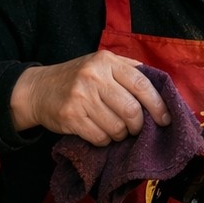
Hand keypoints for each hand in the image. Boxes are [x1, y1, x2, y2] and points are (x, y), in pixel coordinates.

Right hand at [10, 50, 169, 145]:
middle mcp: (93, 77)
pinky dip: (105, 140)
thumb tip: (162, 87)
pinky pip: (100, 138)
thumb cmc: (78, 77)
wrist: (38, 89)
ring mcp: (80, 97)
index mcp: (106, 61)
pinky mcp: (70, 117)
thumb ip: (129, 70)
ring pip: (117, 127)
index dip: (158, 105)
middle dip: (139, 125)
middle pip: (132, 110)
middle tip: (137, 128)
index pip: (141, 84)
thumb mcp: (101, 64)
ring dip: (121, 134)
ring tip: (116, 129)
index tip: (166, 119)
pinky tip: (100, 133)